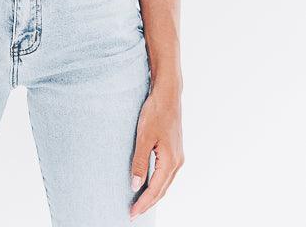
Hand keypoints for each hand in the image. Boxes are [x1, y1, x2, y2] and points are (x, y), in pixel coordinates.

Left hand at [129, 85, 183, 219]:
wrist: (167, 95)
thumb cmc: (155, 112)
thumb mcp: (143, 137)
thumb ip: (139, 162)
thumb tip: (135, 185)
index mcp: (170, 161)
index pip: (155, 190)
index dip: (143, 203)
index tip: (132, 213)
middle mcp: (177, 162)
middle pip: (162, 190)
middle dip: (148, 203)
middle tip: (133, 213)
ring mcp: (178, 156)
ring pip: (165, 183)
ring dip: (153, 194)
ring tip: (139, 203)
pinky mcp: (174, 151)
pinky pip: (166, 174)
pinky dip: (157, 183)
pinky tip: (148, 184)